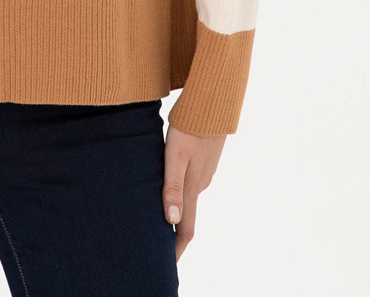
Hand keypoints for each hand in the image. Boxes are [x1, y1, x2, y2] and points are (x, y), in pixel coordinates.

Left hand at [162, 124, 226, 261]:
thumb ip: (171, 187)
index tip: (166, 266)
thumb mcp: (175, 155)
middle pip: (186, 218)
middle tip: (155, 244)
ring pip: (188, 198)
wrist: (213, 103)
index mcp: (192, 188)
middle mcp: (200, 185)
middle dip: (173, 234)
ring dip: (175, 210)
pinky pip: (190, 183)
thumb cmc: (190, 127)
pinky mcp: (204, 161)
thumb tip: (170, 221)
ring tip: (157, 216)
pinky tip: (168, 185)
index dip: (176, 250)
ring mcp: (204, 173)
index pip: (185, 230)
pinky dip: (179, 192)